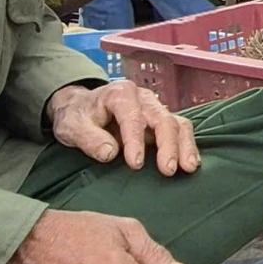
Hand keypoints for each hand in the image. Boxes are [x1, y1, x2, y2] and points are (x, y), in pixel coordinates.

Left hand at [49, 79, 198, 174]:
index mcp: (120, 93)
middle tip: (168, 170)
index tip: (135, 164)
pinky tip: (190, 163)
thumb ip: (89, 139)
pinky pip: (180, 130)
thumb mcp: (72, 127)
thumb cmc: (78, 117)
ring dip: (184, 146)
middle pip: (162, 118)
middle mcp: (142, 98)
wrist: (81, 109)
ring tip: (188, 167)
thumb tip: (110, 153)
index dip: (135, 140)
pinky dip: (187, 146)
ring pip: (177, 123)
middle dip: (167, 144)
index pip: (132, 116)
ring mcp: (154, 109)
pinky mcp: (160, 122)